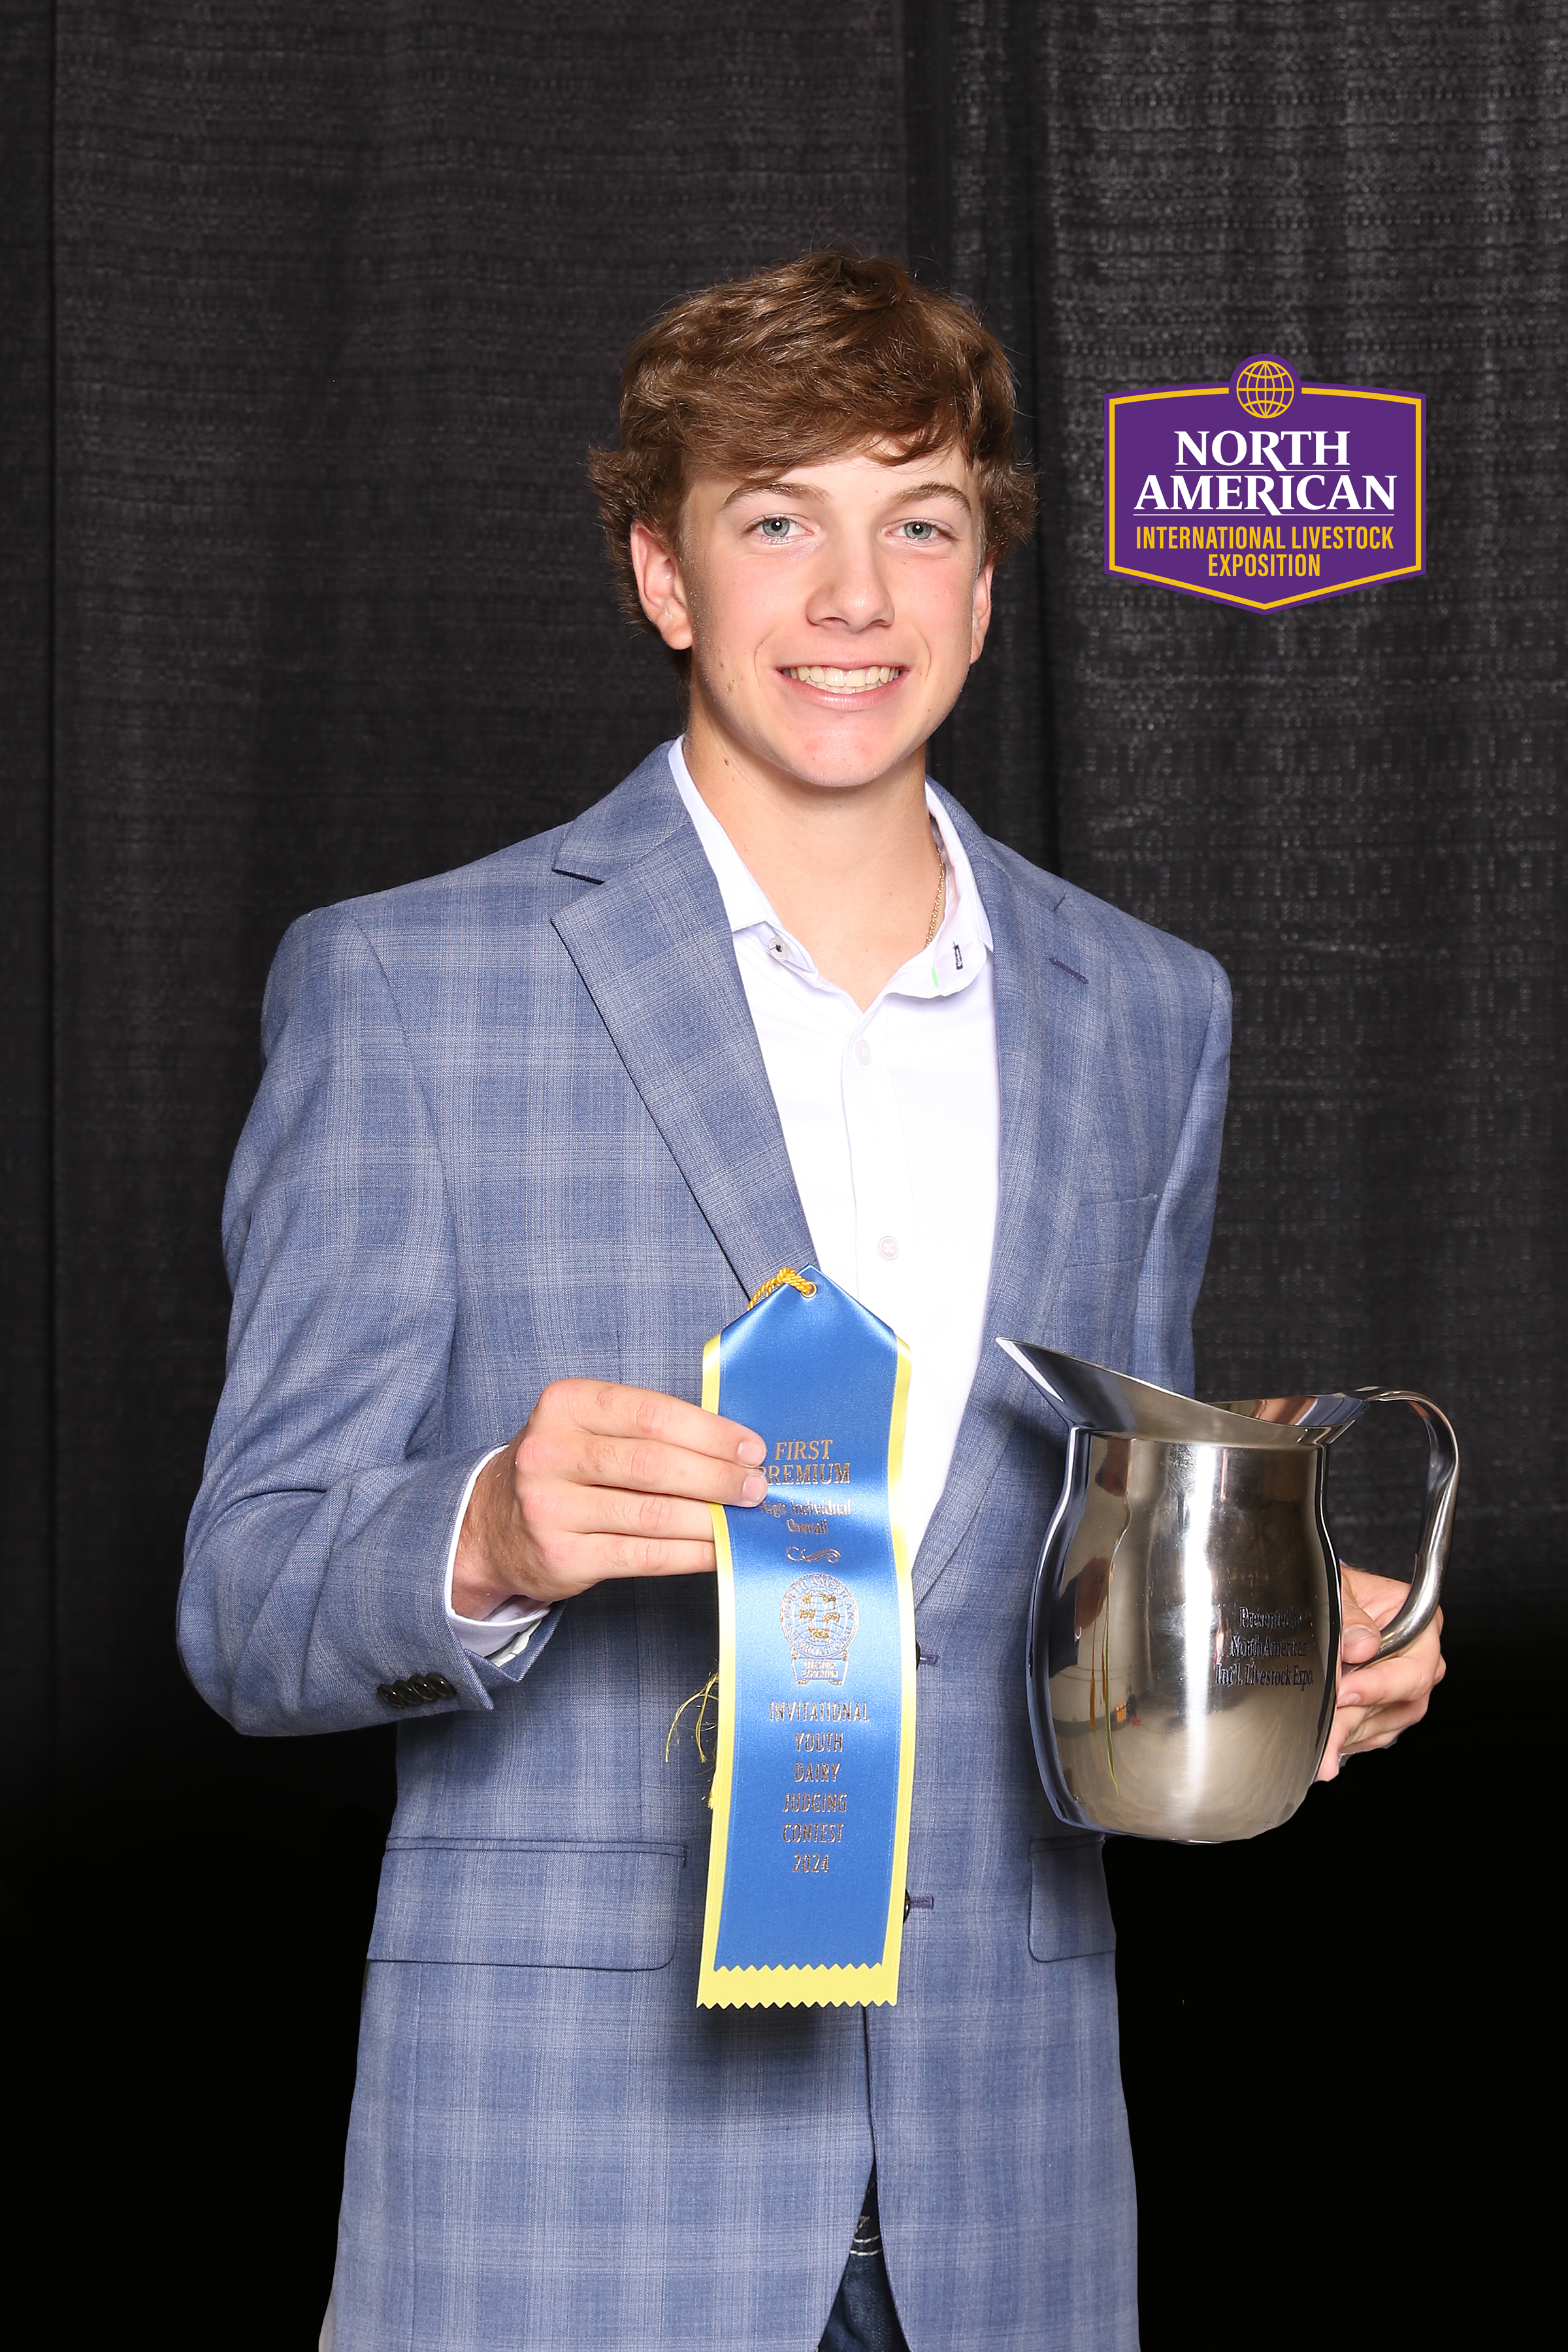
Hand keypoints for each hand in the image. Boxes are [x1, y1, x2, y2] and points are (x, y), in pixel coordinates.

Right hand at [452, 1379, 766, 1616]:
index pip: (651, 1413)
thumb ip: (646, 1428)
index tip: (752, 1447)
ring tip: (742, 1515)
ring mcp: (550, 1508)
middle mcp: (549, 1452)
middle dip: (716, 1475)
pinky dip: (691, 1553)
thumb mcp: (587, 1427)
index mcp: (565, 1404)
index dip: (709, 1432)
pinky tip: (719, 1549)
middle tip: (755, 1485)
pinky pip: (643, 1555)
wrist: (493, 1524)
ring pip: (652, 1514)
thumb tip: (733, 1446)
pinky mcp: (562, 1557)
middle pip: (654, 1464)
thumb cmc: (563, 1466)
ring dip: (710, 1517)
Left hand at [1316, 1562, 1444, 1779]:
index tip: (1345, 1692)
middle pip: (1402, 1703)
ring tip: (1321, 1744)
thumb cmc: (1335, 1591)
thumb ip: (1348, 1615)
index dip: (1380, 1685)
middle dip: (1356, 1718)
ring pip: (1386, 1723)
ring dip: (1349, 1734)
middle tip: (1325, 1733)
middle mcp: (1419, 1658)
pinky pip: (1374, 1733)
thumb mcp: (1337, 1590)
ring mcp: (1405, 1687)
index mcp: (1419, 1623)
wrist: (1322, 1600)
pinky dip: (1349, 1737)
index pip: (1415, 1668)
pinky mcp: (1386, 1708)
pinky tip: (1329, 1739)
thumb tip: (1361, 1644)